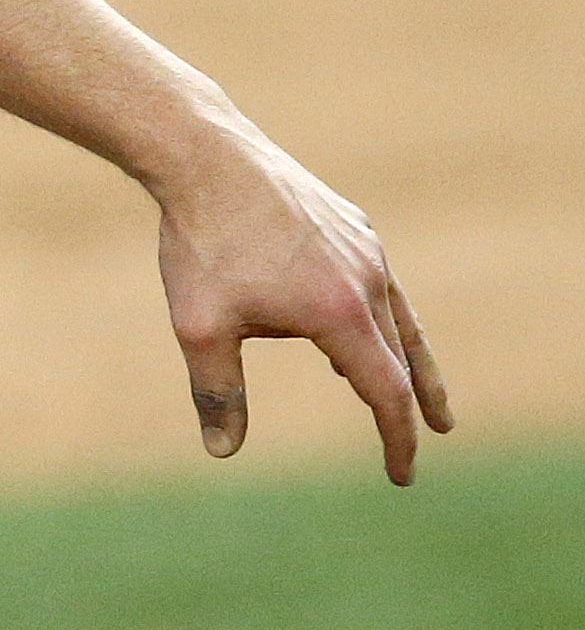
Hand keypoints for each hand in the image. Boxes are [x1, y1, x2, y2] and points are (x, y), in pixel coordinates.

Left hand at [153, 132, 452, 483]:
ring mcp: (364, 247)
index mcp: (340, 313)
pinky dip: (379, 313)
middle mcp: (367, 279)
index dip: (397, 438)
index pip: (385, 392)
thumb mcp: (200, 326)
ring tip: (416, 391)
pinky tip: (358, 323)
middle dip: (414, 402)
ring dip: (407, 357)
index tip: (401, 474)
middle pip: (400, 356)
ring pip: (397, 315)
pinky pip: (376, 281)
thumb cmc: (200, 242)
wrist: (205, 155)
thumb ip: (217, 391)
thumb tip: (222, 452)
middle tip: (431, 433)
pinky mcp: (350, 224)